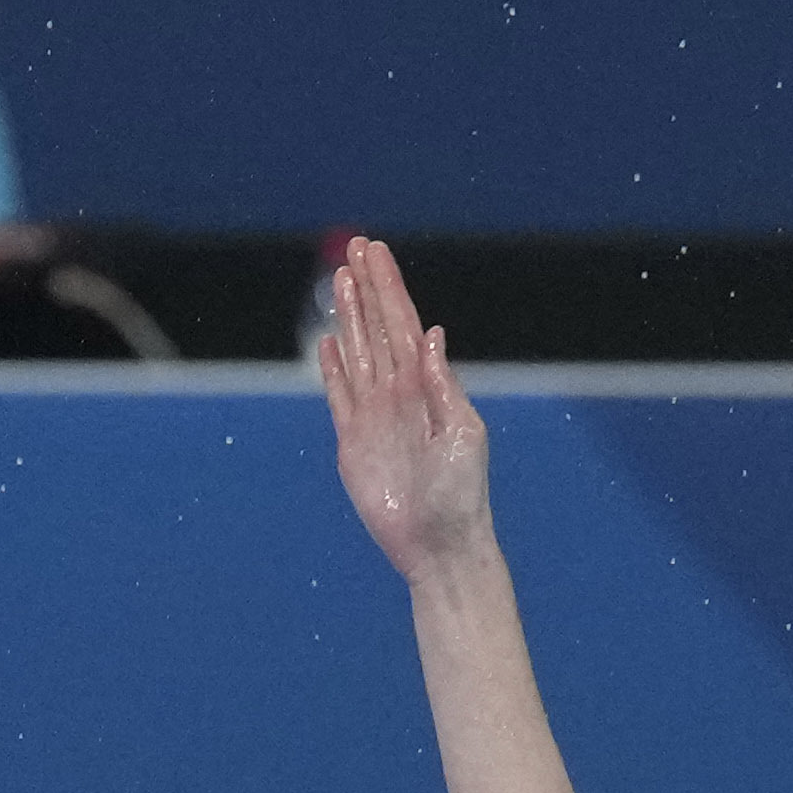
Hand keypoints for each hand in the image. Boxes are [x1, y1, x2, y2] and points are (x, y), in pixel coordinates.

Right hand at [315, 232, 493, 574]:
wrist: (438, 544)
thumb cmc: (462, 494)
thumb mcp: (463, 434)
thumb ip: (443, 386)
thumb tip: (431, 335)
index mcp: (427, 387)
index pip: (404, 324)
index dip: (390, 287)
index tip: (376, 253)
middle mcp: (399, 394)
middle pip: (379, 329)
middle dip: (368, 288)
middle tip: (355, 248)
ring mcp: (374, 416)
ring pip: (358, 353)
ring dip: (350, 317)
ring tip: (341, 280)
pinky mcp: (352, 443)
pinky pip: (339, 395)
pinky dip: (333, 368)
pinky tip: (329, 342)